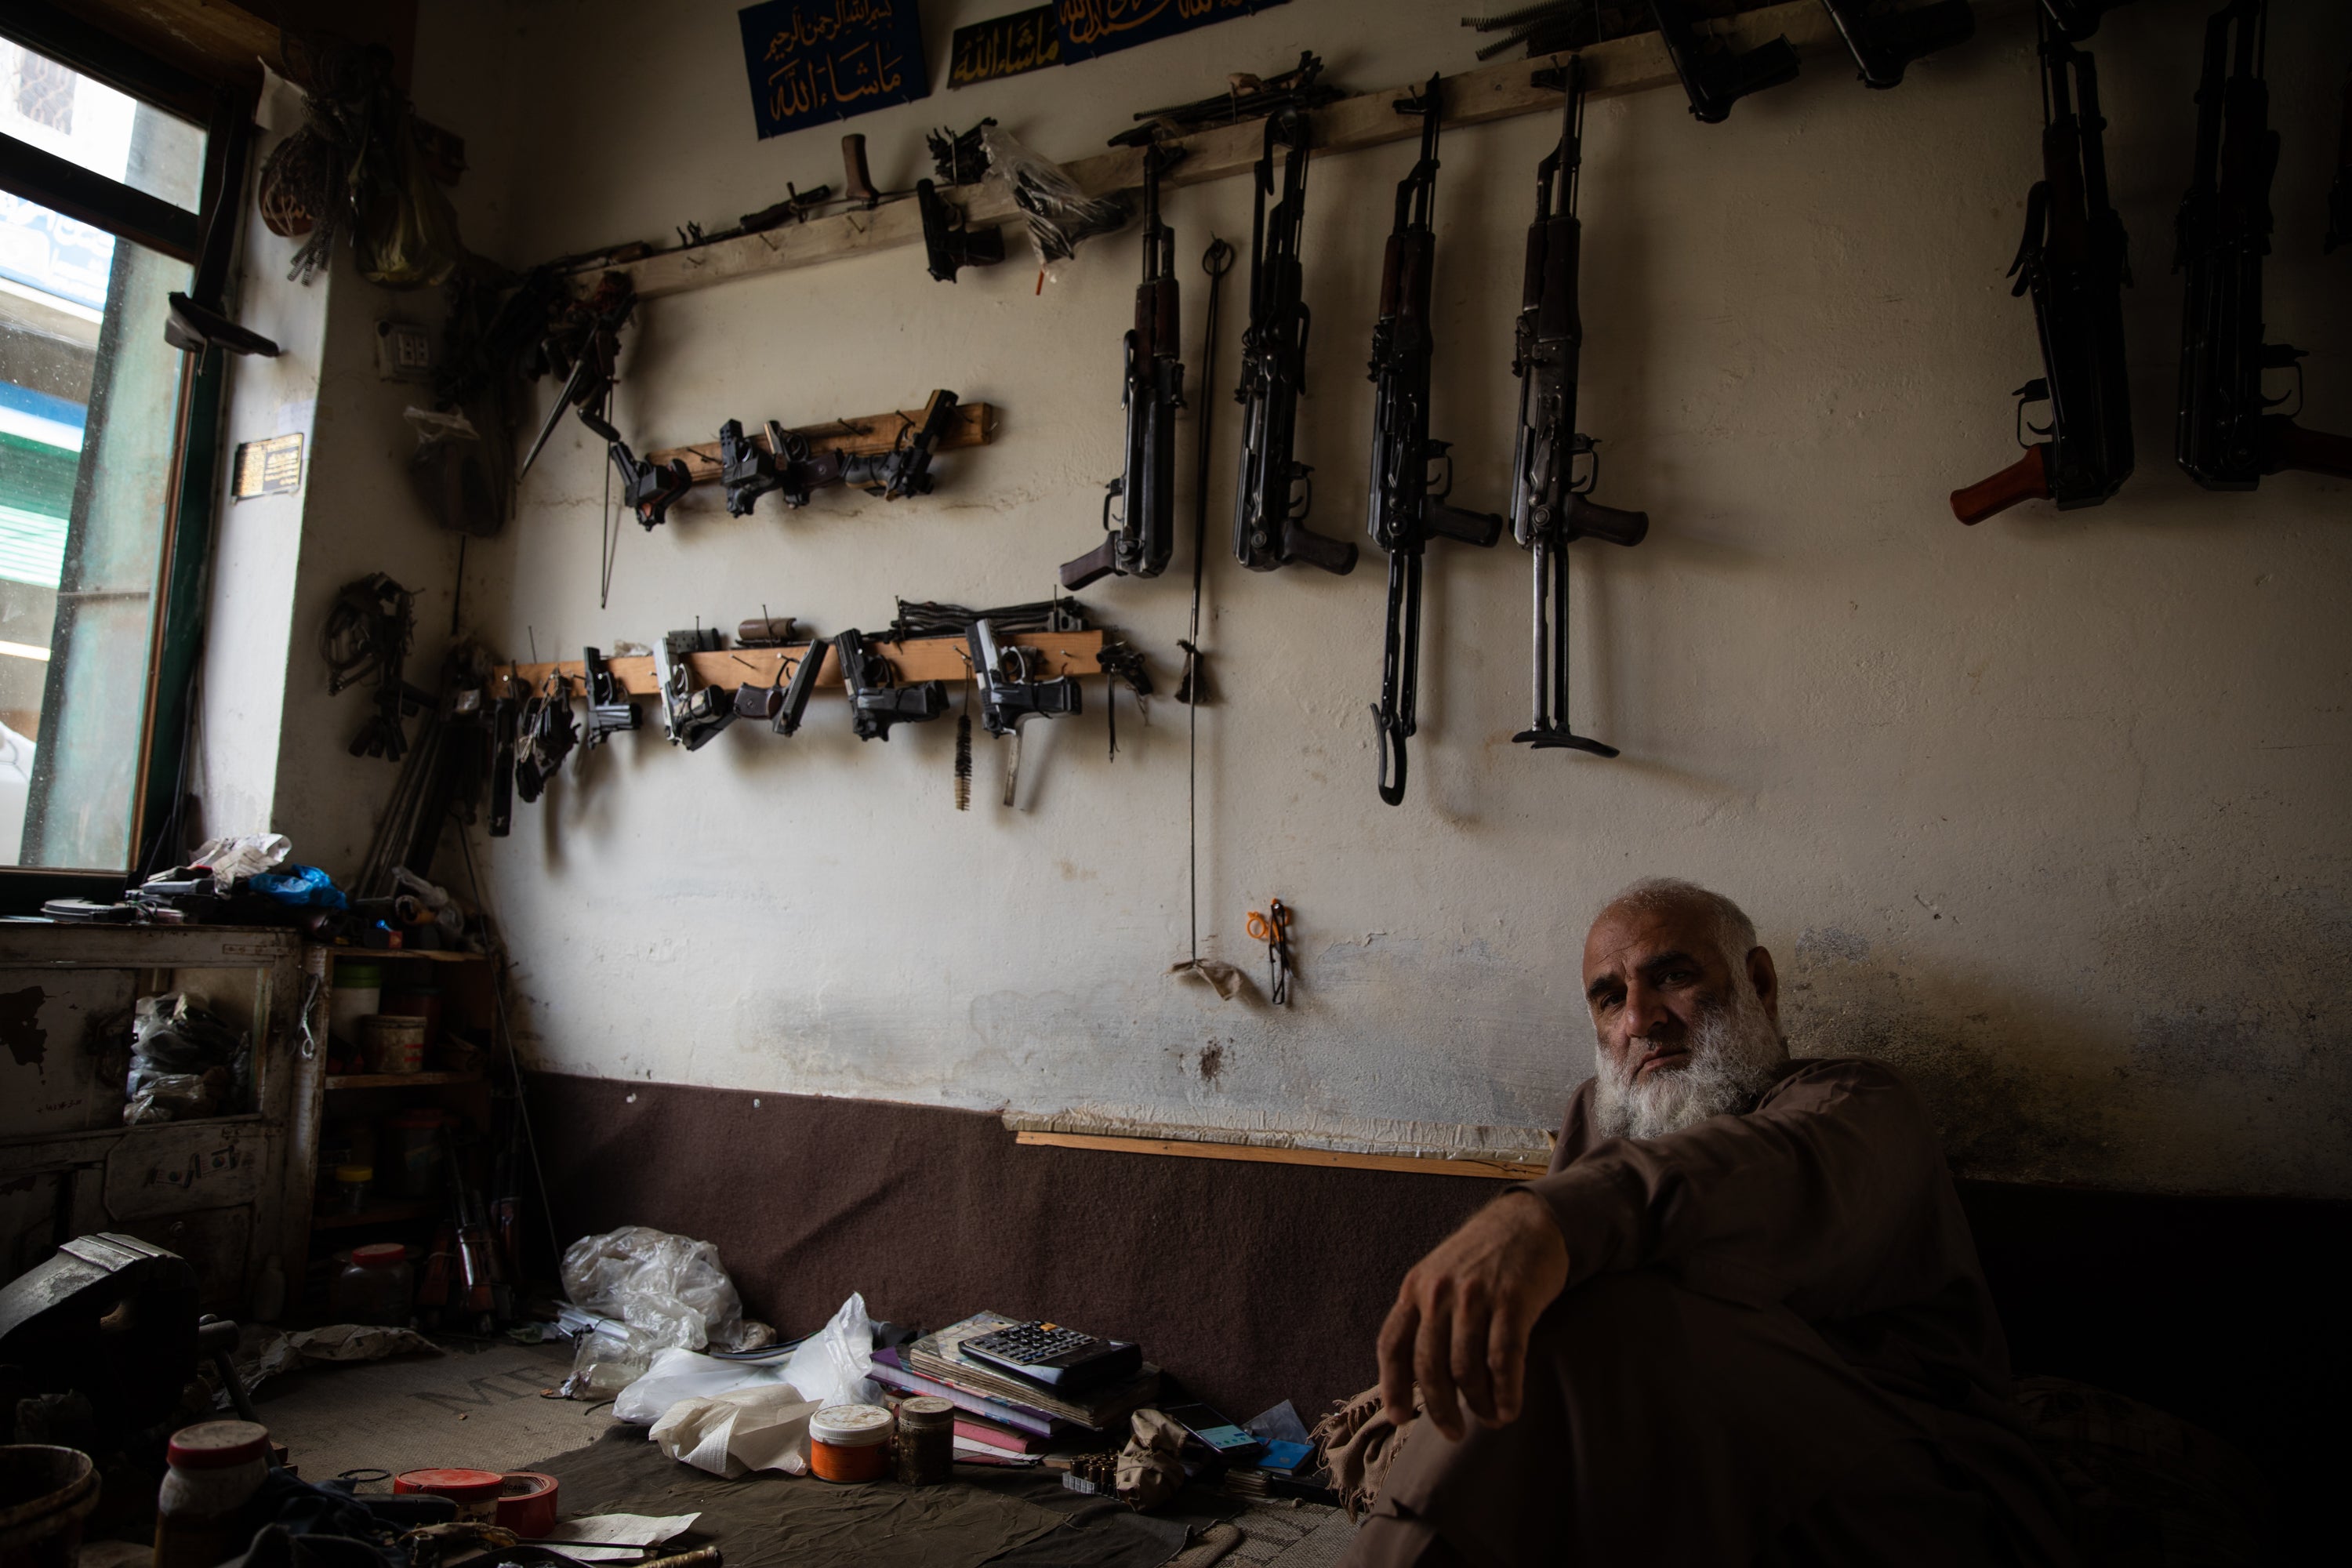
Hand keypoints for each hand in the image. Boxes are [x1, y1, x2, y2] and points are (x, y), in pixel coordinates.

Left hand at [1376, 1190, 1568, 1440]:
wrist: (1527, 1222)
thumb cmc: (1482, 1258)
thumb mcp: (1439, 1277)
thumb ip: (1425, 1317)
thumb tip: (1414, 1377)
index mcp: (1415, 1289)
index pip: (1392, 1345)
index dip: (1392, 1387)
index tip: (1399, 1418)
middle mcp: (1439, 1293)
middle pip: (1429, 1367)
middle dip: (1440, 1409)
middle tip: (1453, 1432)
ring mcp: (1475, 1297)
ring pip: (1466, 1369)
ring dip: (1478, 1404)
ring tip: (1490, 1418)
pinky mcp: (1512, 1301)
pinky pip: (1504, 1360)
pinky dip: (1506, 1392)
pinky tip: (1510, 1408)